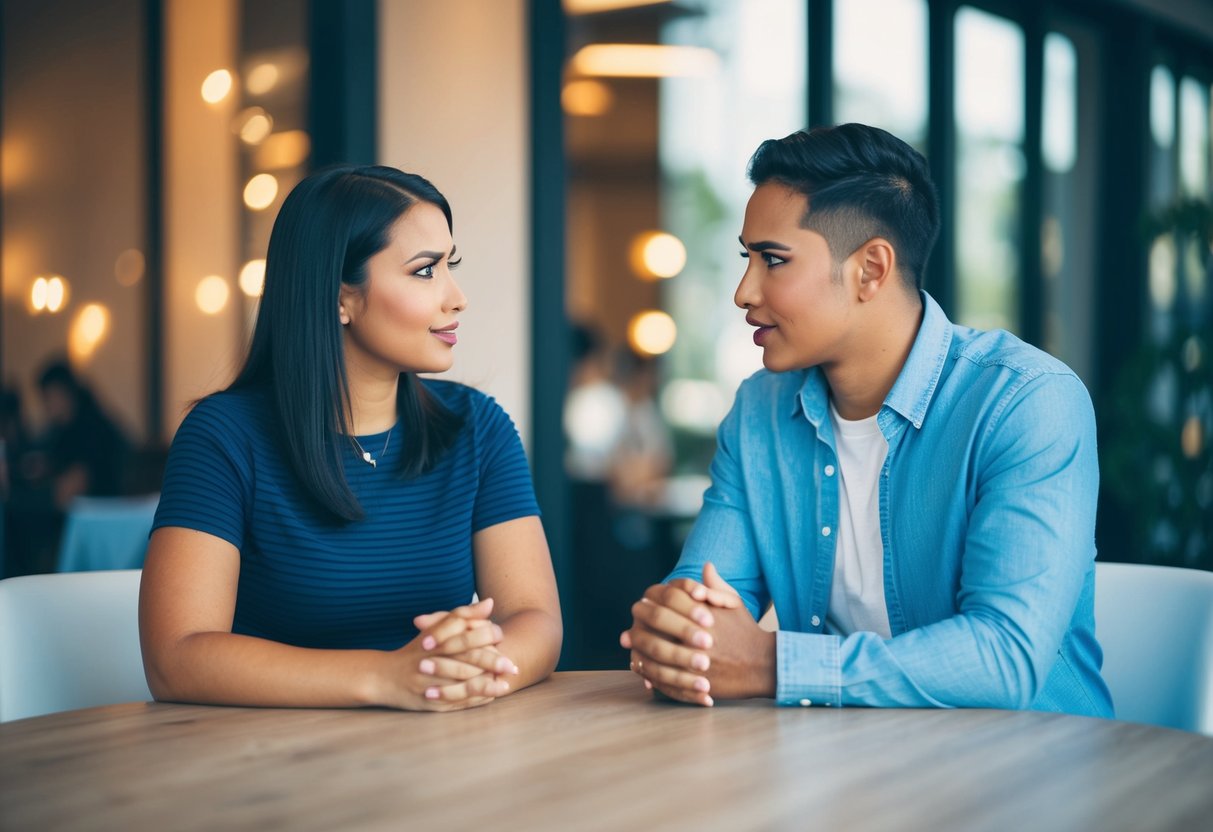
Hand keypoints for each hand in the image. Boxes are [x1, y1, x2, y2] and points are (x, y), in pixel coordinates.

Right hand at [381, 598, 513, 710]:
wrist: (383, 677)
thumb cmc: (415, 650)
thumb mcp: (435, 628)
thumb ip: (463, 615)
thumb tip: (490, 602)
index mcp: (435, 642)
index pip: (463, 636)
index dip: (485, 636)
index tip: (502, 636)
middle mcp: (432, 663)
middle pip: (467, 662)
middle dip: (492, 663)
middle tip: (512, 666)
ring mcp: (431, 686)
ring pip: (463, 686)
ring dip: (487, 686)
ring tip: (506, 685)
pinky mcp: (431, 705)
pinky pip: (458, 704)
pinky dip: (476, 700)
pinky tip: (491, 696)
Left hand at [621, 564, 772, 704]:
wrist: (763, 664)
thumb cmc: (746, 631)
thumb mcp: (734, 603)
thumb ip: (716, 586)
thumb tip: (706, 566)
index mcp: (701, 614)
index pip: (664, 605)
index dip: (649, 606)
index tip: (641, 607)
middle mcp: (695, 637)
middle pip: (654, 632)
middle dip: (637, 633)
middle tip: (627, 635)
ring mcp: (694, 662)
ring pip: (656, 659)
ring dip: (640, 656)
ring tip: (632, 656)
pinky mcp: (695, 683)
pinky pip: (665, 681)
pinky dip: (652, 678)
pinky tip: (646, 674)